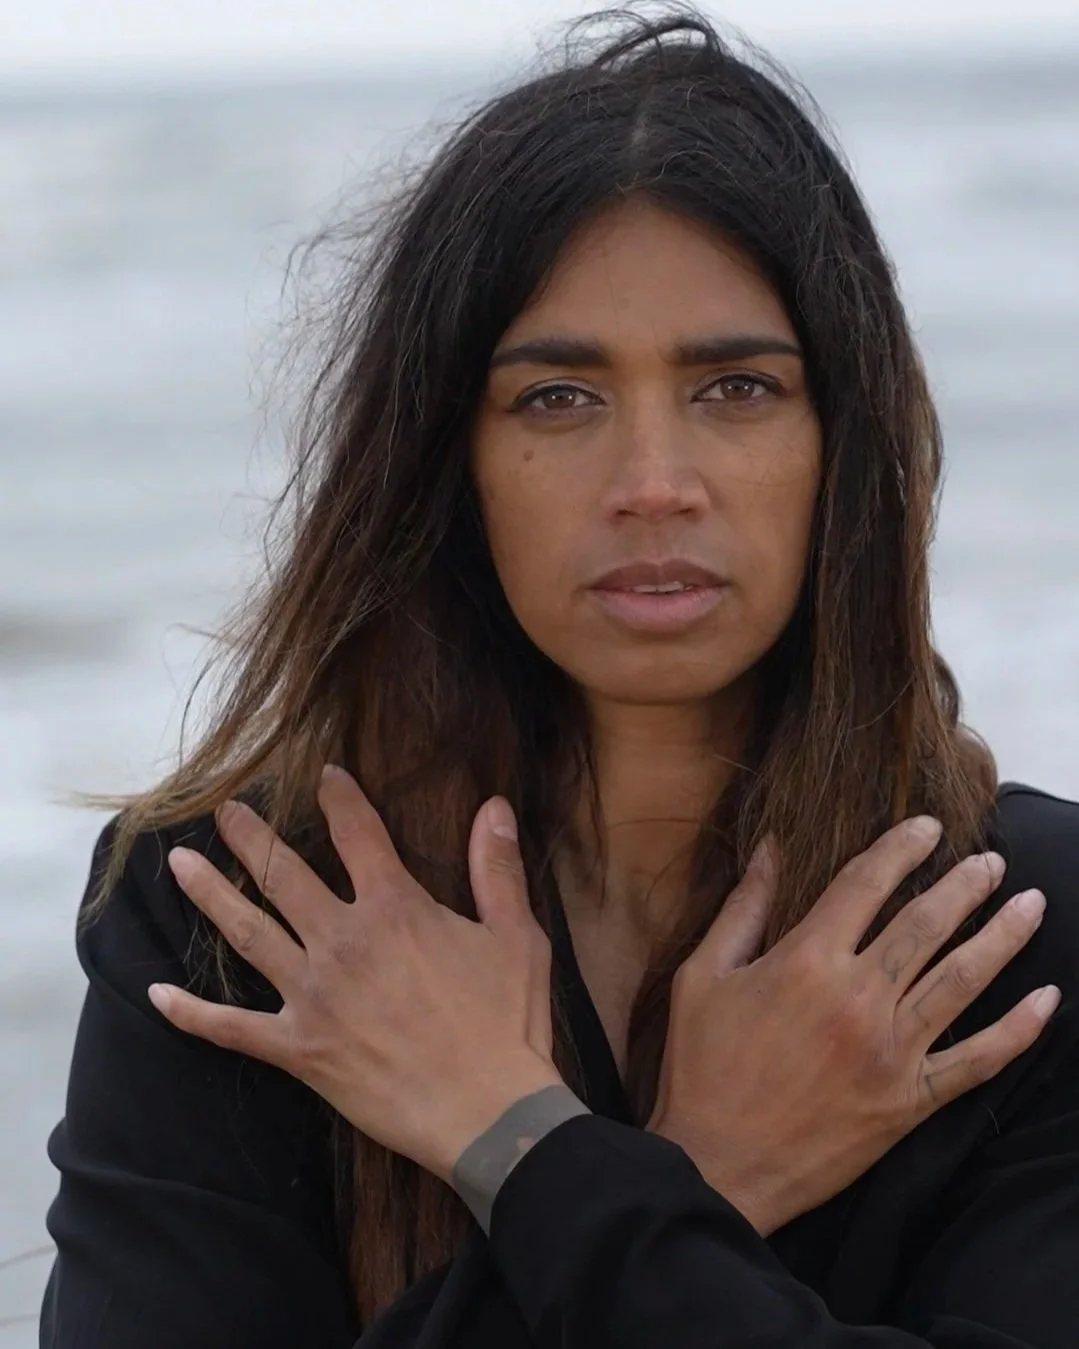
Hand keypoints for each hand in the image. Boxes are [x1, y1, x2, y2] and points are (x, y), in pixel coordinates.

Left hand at [148, 765, 564, 1184]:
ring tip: (178, 866)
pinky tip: (157, 996)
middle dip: (250, 838)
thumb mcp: (516, 935)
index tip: (324, 774)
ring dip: (210, 896)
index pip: (358, 834)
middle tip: (223, 811)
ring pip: (248, 934)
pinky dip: (192, 1014)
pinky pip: (232, 1029)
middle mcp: (343, 941)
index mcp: (394, 909)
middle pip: (283, 875)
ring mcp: (313, 995)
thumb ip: (497, 868)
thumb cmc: (505, 1023)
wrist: (487, 1113)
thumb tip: (495, 807)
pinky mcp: (299, 1049)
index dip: (340, 798)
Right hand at [647, 817, 1059, 1234]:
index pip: (866, 884)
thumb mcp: (704, 975)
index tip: (928, 826)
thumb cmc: (702, 1066)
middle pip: (926, 925)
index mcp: (805, 961)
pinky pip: (977, 1060)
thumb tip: (770, 847)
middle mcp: (857, 999)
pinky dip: (1016, 1030)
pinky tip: (1046, 1001)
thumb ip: (743, 908)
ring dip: (1003, 938)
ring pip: (962, 981)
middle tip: (991, 861)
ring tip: (1031, 904)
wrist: (717, 1165)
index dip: (901, 848)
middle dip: (965, 886)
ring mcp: (891, 1052)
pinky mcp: (908, 1101)